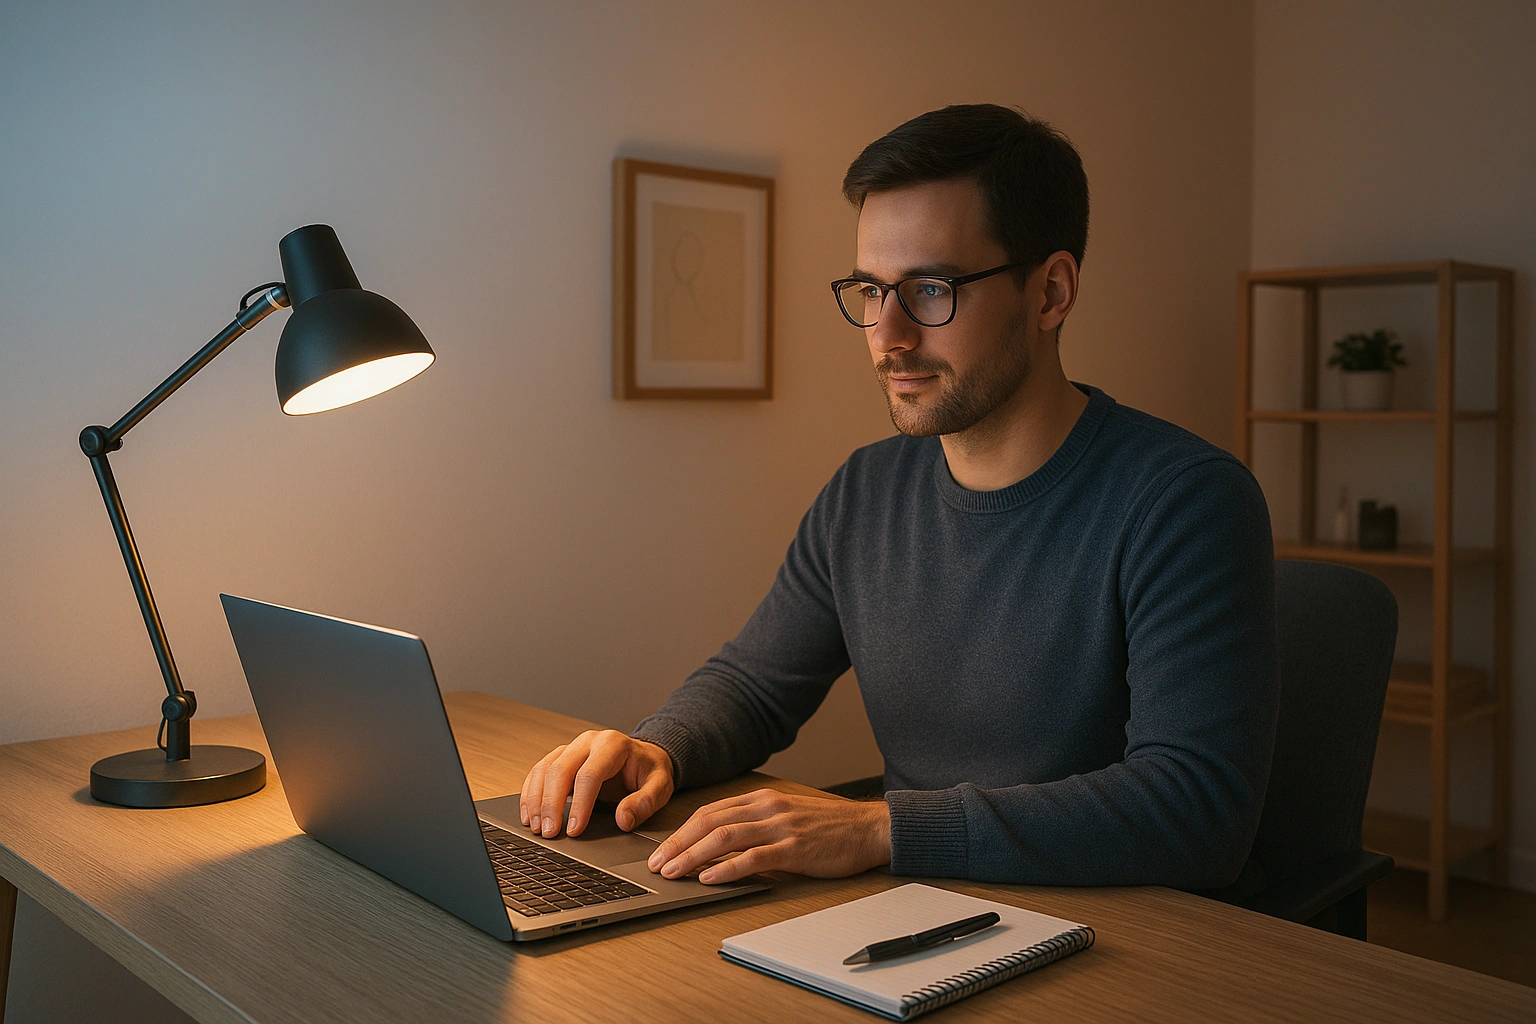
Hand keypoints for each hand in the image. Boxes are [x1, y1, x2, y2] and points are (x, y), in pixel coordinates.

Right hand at [518, 730, 674, 837]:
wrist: (644, 757)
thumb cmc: (650, 771)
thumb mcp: (660, 787)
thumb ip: (644, 803)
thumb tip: (623, 820)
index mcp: (613, 745)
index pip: (590, 774)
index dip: (579, 804)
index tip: (574, 830)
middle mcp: (588, 742)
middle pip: (560, 769)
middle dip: (551, 804)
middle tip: (548, 832)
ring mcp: (572, 748)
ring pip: (544, 769)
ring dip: (536, 799)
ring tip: (536, 827)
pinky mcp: (562, 757)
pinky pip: (539, 771)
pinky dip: (531, 792)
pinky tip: (529, 813)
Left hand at [646, 789, 890, 883]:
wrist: (869, 828)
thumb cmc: (829, 828)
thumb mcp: (787, 818)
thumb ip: (756, 827)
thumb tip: (719, 847)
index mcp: (762, 799)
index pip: (710, 812)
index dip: (681, 831)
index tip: (662, 850)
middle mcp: (767, 808)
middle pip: (709, 821)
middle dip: (677, 844)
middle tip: (656, 864)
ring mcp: (780, 827)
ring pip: (724, 837)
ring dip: (693, 855)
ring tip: (673, 872)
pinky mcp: (794, 848)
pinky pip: (753, 857)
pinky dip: (726, 867)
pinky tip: (709, 877)